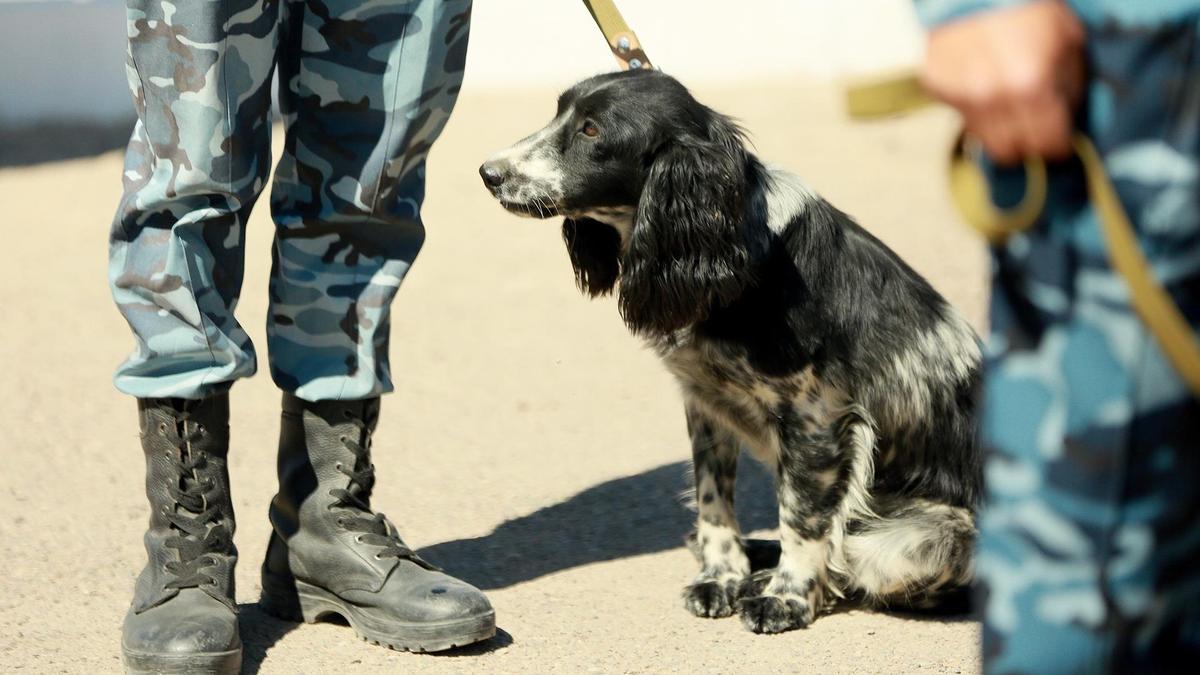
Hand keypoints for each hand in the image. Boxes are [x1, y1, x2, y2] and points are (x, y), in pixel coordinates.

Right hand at [921, 0, 1085, 164]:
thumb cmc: (1030, 4)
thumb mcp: (1069, 40)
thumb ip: (1068, 85)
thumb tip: (1064, 117)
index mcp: (1030, 86)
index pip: (1047, 144)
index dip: (1057, 146)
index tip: (1058, 142)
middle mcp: (991, 98)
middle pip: (1009, 152)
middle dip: (1025, 143)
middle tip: (1033, 127)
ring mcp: (958, 94)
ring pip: (982, 139)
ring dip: (999, 130)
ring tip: (1008, 106)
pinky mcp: (935, 87)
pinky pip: (960, 112)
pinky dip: (974, 106)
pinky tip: (983, 82)